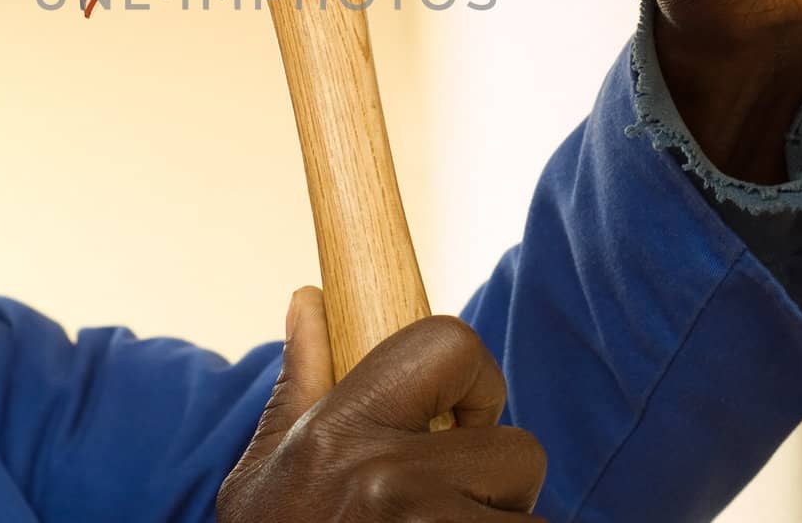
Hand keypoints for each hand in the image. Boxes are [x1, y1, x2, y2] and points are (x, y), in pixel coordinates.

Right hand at [218, 287, 546, 521]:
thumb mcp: (268, 474)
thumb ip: (299, 388)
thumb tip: (310, 300)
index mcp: (342, 432)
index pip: (453, 344)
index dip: (475, 380)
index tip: (458, 421)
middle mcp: (391, 482)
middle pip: (520, 450)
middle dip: (496, 486)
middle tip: (443, 513)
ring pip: (533, 519)